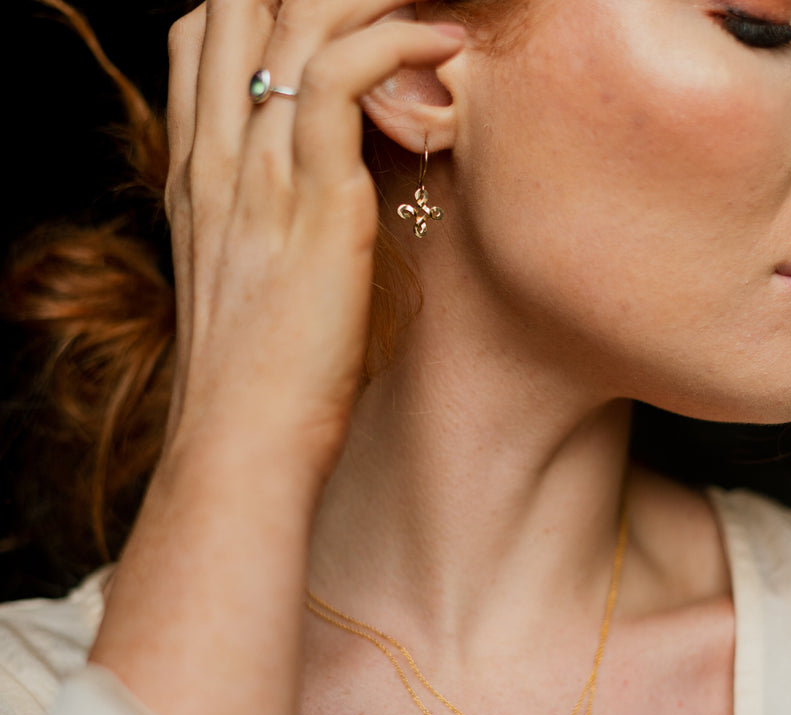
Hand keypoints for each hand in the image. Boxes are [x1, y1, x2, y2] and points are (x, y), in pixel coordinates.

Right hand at [163, 0, 462, 471]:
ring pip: (293, 18)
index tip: (333, 14)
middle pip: (237, 2)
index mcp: (195, 174)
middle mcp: (216, 157)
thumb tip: (314, 203)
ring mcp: (258, 175)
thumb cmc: (254, 379)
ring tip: (430, 8)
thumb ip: (261, 225)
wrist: (240, 443)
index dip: (262, 3)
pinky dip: (396, 42)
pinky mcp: (314, 203)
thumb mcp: (241, 286)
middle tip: (385, 2)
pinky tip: (443, 44)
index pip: (202, 36)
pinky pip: (342, 79)